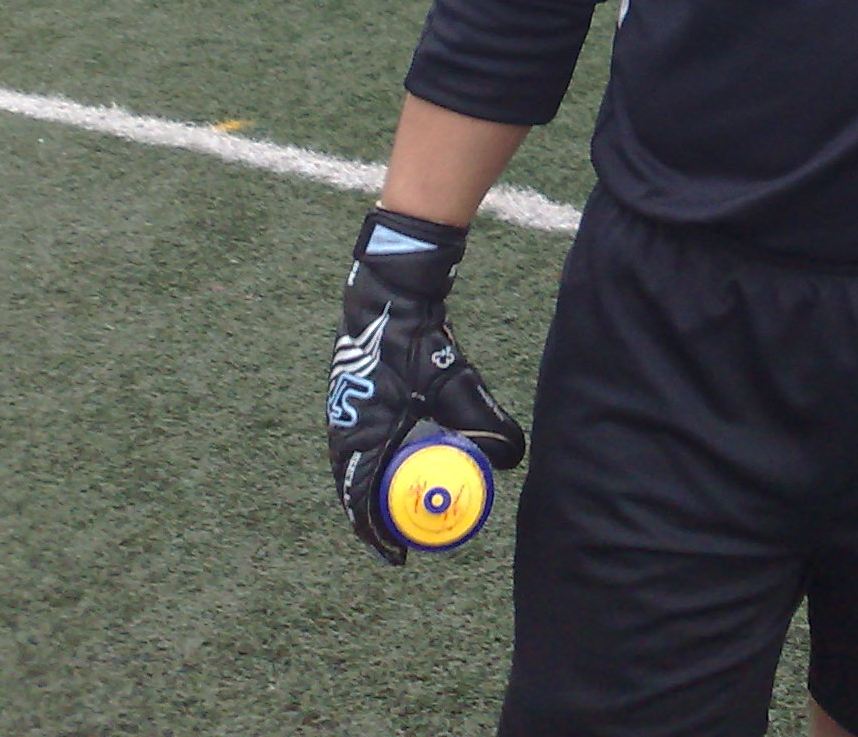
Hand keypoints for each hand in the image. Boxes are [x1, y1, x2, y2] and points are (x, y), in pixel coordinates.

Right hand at [327, 208, 525, 566]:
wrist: (387, 299)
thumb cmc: (414, 342)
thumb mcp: (455, 381)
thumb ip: (483, 415)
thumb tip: (513, 458)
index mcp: (362, 436)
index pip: (359, 502)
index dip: (377, 536)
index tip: (399, 557)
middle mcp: (344, 434)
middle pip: (356, 494)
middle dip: (377, 523)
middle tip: (405, 542)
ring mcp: (344, 419)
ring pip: (356, 473)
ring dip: (375, 498)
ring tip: (400, 517)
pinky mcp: (352, 406)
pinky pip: (357, 452)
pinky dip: (373, 471)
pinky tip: (393, 475)